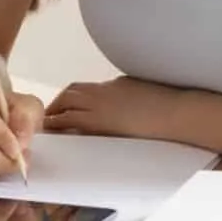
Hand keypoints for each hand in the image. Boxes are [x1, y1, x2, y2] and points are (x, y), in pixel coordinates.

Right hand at [44, 76, 173, 138]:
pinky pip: (97, 85)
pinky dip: (88, 92)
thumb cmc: (153, 135)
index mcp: (97, 118)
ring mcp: (109, 88)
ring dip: (66, 96)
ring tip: (63, 104)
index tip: (43, 127)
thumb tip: (87, 130)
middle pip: (66, 98)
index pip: (65, 118)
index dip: (51, 122)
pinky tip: (93, 98)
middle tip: (47, 115)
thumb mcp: (119, 139)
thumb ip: (98, 132)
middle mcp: (98, 100)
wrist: (178, 114)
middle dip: (54, 106)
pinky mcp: (122, 82)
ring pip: (78, 88)